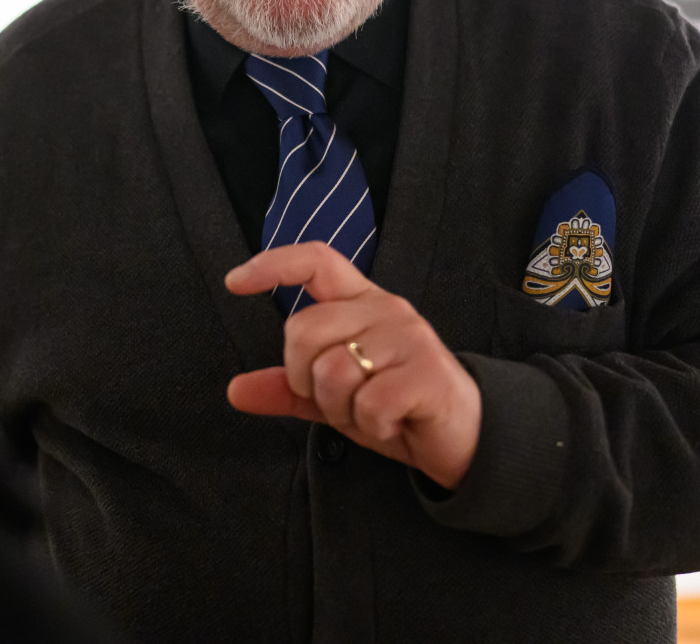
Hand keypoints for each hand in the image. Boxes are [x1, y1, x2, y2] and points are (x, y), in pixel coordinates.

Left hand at [224, 242, 481, 490]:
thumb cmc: (397, 407)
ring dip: (342, 410)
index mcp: (362, 302)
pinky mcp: (427, 372)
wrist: (464, 439)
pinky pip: (367, 403)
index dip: (274, 264)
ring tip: (374, 413)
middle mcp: (386, 309)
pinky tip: (393, 423)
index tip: (234, 281)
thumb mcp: (336, 398)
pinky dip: (372, 426)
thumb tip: (235, 390)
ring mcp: (409, 338)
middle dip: (306, 381)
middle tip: (342, 401)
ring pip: (332, 372)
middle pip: (303, 331)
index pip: (316, 260)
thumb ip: (289, 389)